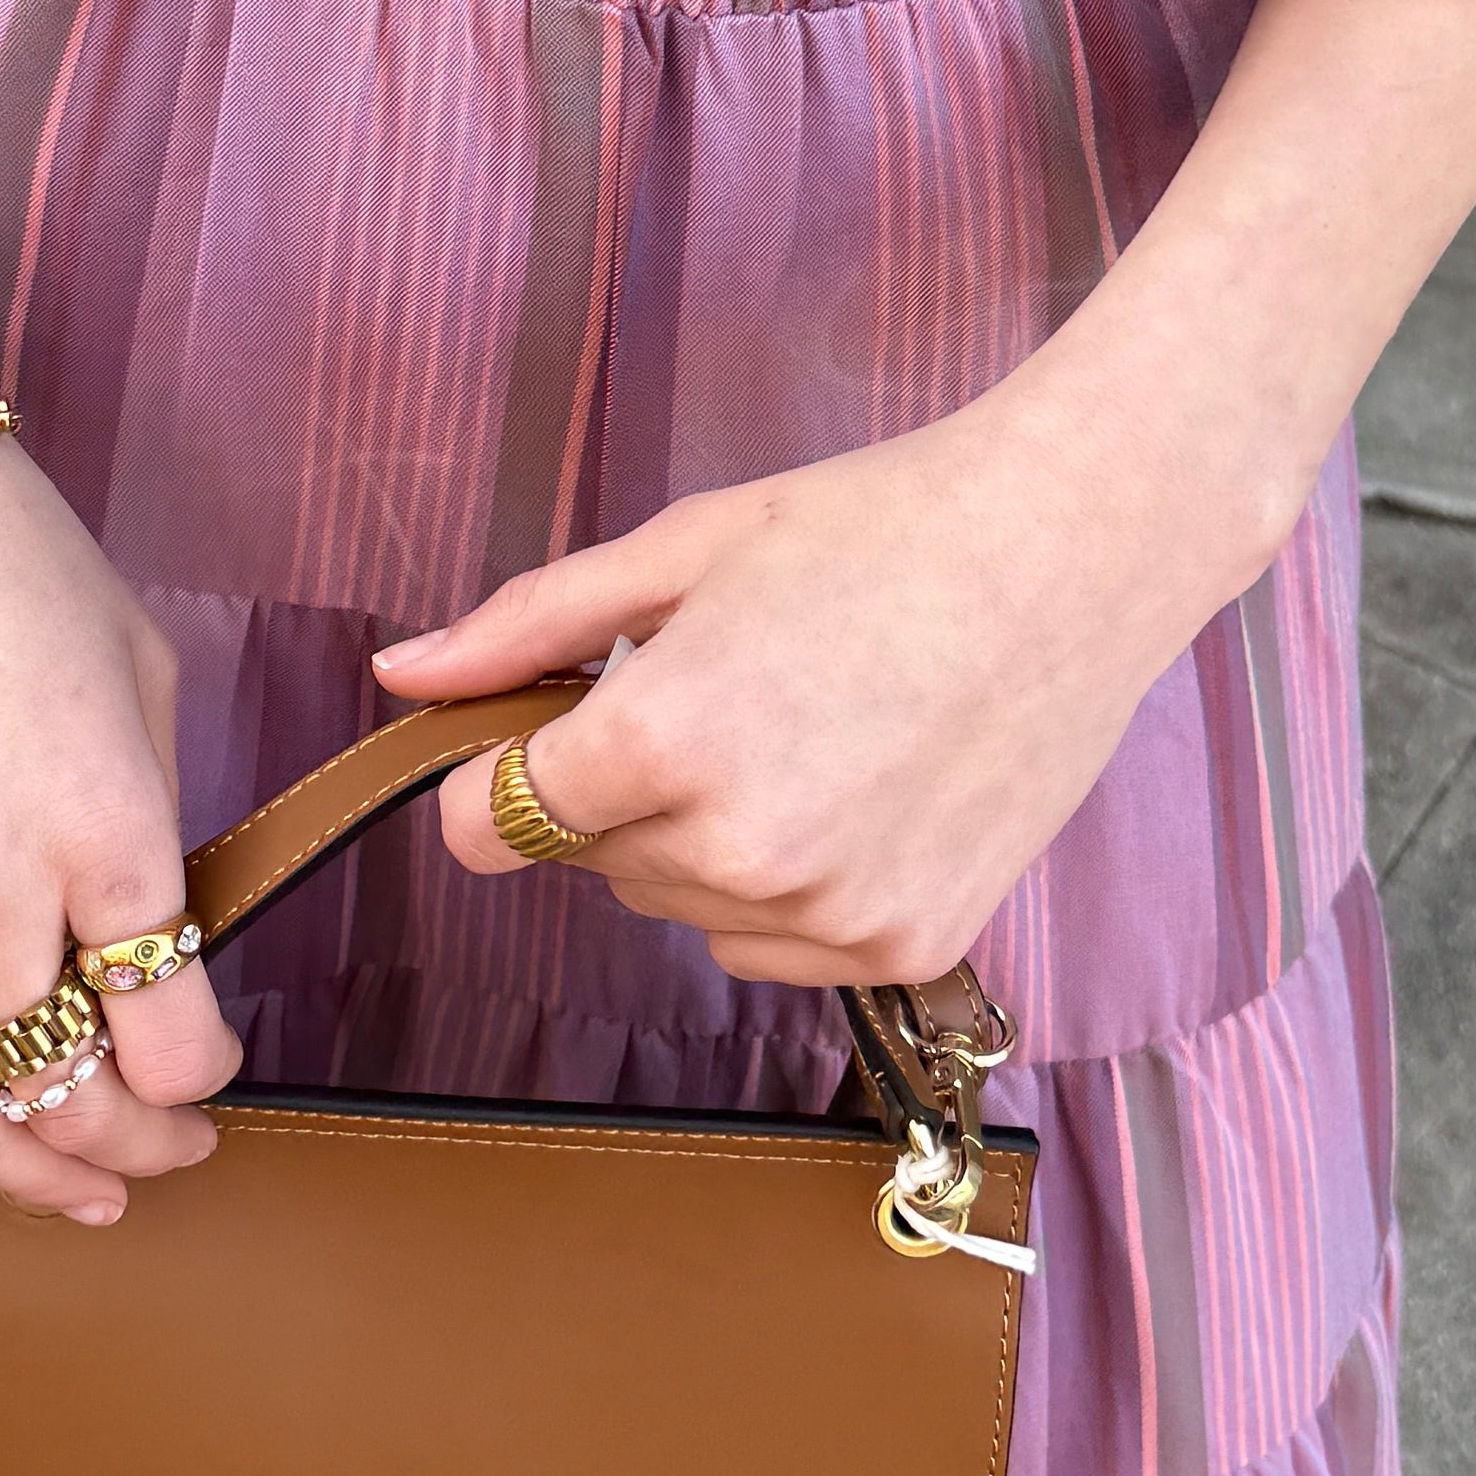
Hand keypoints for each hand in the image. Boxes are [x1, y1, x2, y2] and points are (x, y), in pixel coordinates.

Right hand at [0, 432, 238, 1227]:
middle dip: (128, 1156)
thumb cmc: (16, 568)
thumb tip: (160, 952)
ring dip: (16, 1170)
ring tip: (60, 1182)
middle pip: (65, 1101)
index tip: (209, 1077)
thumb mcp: (143, 685)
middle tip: (157, 1163)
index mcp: (105, 832)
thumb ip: (155, 834)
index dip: (203, 1085)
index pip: (171, 1043)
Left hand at [374, 375, 1280, 993]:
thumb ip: (525, 628)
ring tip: (803, 731)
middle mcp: (738, 850)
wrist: (1076, 554)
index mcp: (663, 741)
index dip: (504, 773)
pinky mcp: (902, 946)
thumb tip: (400, 676)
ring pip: (679, 907)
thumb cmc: (880, 528)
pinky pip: (771, 946)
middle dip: (618, 791)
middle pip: (589, 862)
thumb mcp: (684, 548)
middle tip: (726, 690)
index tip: (558, 727)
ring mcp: (828, 914)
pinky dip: (786, 889)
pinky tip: (857, 791)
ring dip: (701, 841)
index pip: (490, 825)